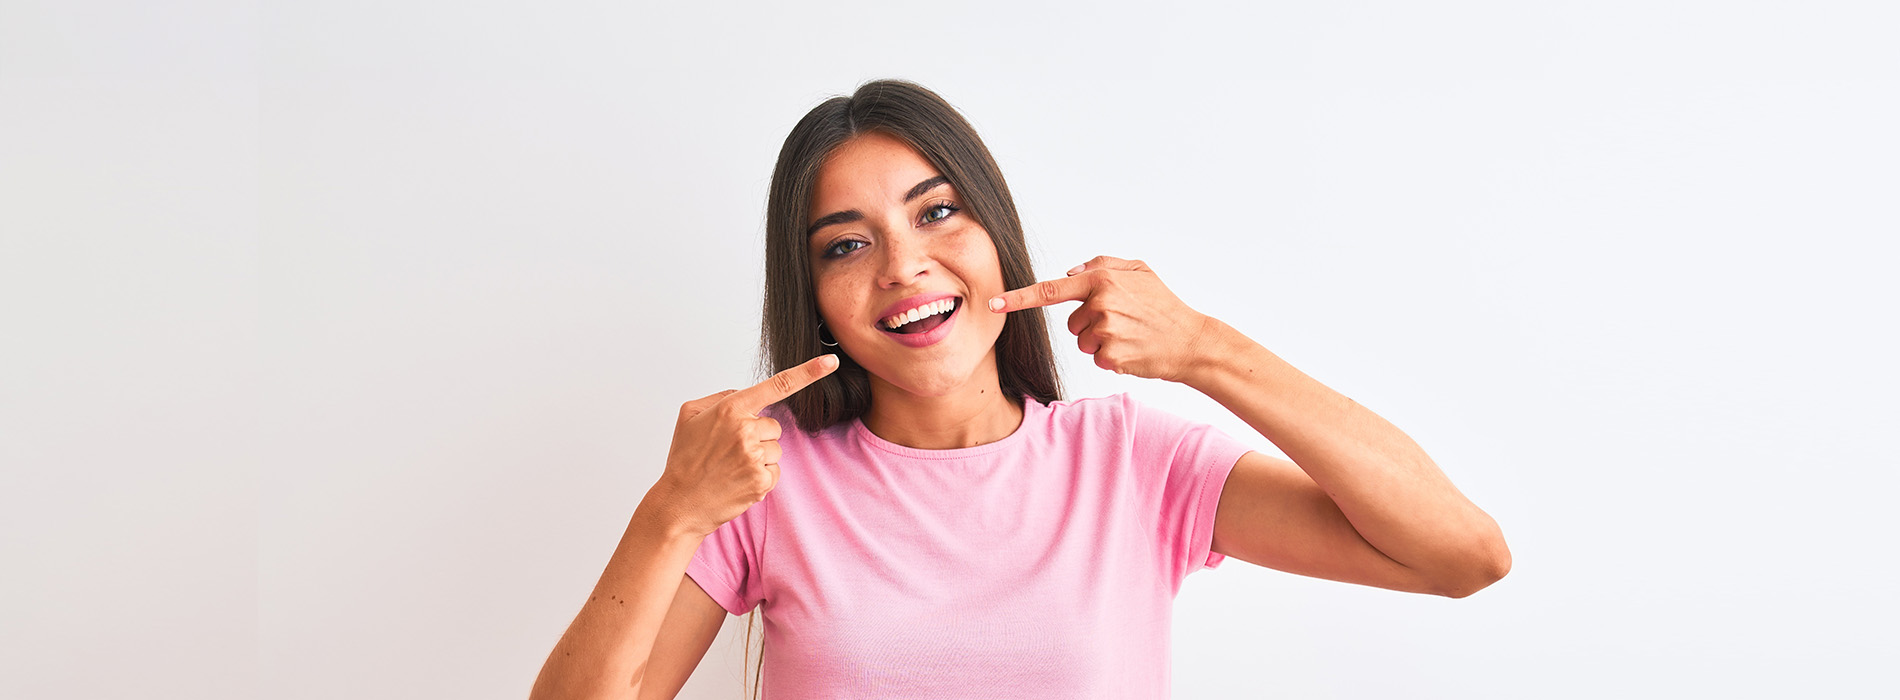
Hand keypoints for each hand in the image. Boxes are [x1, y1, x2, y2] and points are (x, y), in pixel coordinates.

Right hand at [653, 354, 838, 536]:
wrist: (679, 503)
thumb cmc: (683, 459)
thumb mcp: (689, 415)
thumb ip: (720, 397)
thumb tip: (744, 394)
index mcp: (731, 409)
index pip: (777, 385)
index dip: (808, 372)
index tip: (830, 361)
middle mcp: (746, 430)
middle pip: (773, 426)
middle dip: (757, 436)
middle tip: (728, 451)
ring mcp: (755, 457)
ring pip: (775, 449)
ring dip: (759, 457)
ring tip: (730, 467)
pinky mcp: (761, 482)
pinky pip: (774, 471)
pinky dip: (759, 477)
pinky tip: (737, 481)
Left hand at [988, 256, 1216, 382]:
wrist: (1192, 342)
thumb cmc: (1164, 306)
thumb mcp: (1140, 270)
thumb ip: (1102, 265)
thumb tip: (1070, 272)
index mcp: (1102, 280)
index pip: (1051, 289)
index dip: (1018, 298)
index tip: (992, 303)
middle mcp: (1100, 304)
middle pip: (1071, 322)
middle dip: (1090, 323)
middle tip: (1124, 322)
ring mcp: (1105, 331)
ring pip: (1082, 341)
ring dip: (1100, 341)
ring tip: (1130, 335)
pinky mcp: (1111, 356)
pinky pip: (1097, 358)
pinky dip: (1112, 357)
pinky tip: (1133, 349)